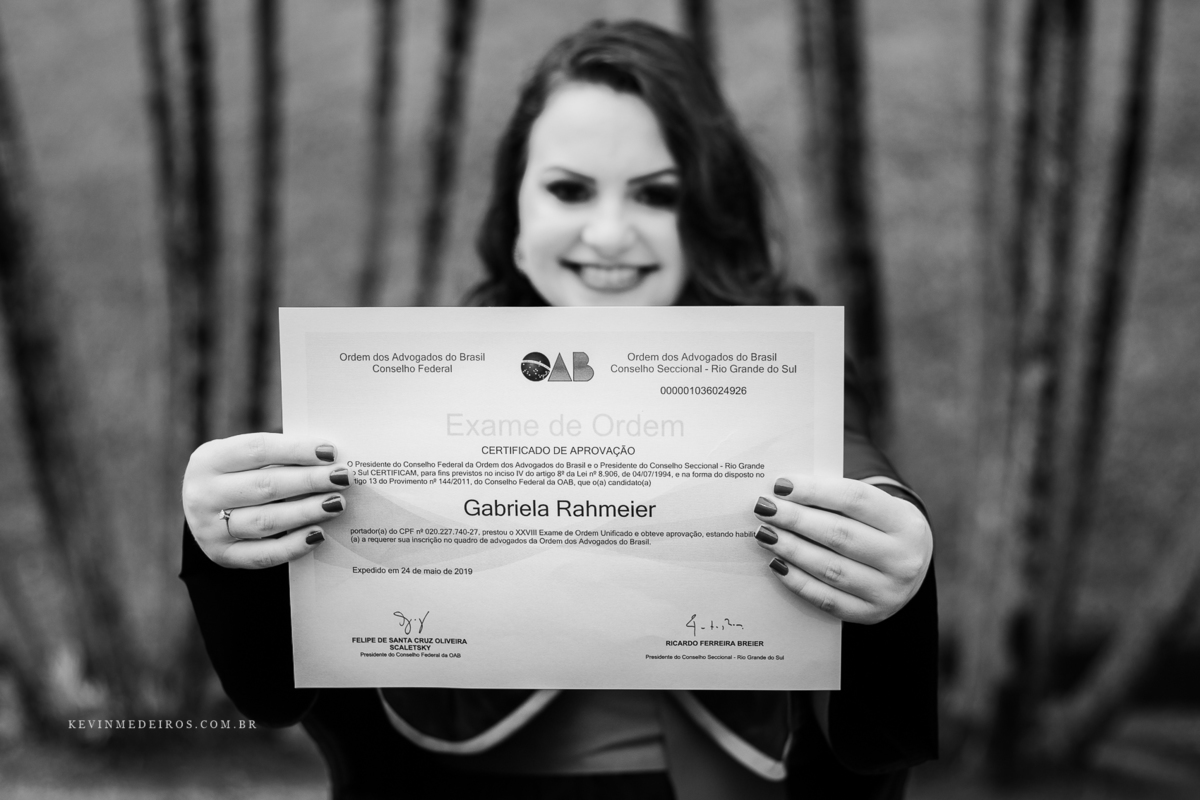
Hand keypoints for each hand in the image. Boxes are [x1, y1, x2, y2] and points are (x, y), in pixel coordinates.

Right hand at [182, 433, 348, 568]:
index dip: (296, 450)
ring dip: (306, 512)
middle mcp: (202, 494)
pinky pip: (263, 555)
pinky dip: (293, 545)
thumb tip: (329, 459)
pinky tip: (319, 534)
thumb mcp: (245, 458)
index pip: (258, 450)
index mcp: (209, 460)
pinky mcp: (222, 555)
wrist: (207, 510)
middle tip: (343, 478)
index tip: (330, 452)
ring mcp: (208, 529)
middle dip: (309, 481)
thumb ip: (279, 455)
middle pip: (264, 486)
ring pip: (265, 521)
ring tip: (337, 503)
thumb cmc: (240, 475)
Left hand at [751, 475, 931, 624]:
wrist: (909, 567)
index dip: (814, 490)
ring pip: (830, 568)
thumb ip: (837, 498)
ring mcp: (889, 591)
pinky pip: (826, 599)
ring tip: (764, 533)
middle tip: (765, 509)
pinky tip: (776, 563)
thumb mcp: (875, 507)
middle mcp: (903, 559)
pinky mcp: (871, 614)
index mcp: (906, 522)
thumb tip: (784, 492)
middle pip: (839, 534)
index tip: (780, 485)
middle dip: (796, 520)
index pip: (854, 499)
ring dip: (791, 549)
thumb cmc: (879, 528)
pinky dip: (797, 580)